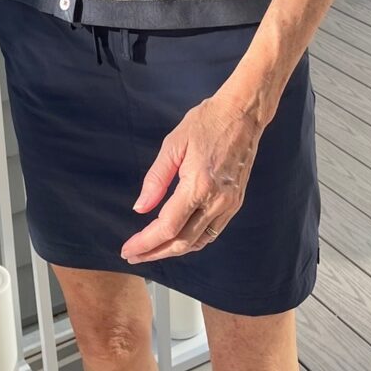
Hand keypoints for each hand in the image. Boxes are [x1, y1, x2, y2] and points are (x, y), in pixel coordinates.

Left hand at [120, 92, 263, 263]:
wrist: (242, 114)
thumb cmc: (206, 122)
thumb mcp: (173, 144)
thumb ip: (156, 179)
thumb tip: (140, 208)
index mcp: (199, 185)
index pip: (167, 227)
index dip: (145, 243)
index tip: (128, 249)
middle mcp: (217, 201)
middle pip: (182, 242)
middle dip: (155, 252)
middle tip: (134, 255)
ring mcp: (229, 204)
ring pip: (199, 241)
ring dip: (174, 250)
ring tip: (151, 250)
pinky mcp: (235, 202)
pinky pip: (212, 232)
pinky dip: (193, 241)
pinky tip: (178, 238)